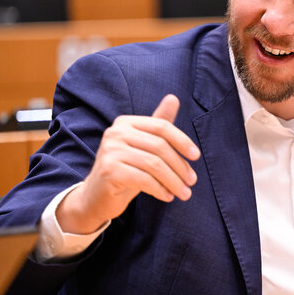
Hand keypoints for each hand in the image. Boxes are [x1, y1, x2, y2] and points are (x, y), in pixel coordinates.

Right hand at [57, 94, 200, 233]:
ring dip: (173, 181)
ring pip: (154, 164)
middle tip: (192, 181)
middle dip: (180, 165)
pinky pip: (144, 179)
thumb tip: (174, 98)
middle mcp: (116, 132)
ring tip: (184, 193)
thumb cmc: (126, 169)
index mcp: (126, 122)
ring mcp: (110, 151)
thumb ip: (158, 125)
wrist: (96, 196)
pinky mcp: (109, 171)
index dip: (182, 141)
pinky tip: (167, 196)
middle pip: (159, 146)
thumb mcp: (144, 146)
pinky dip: (160, 189)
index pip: (161, 127)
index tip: (196, 157)